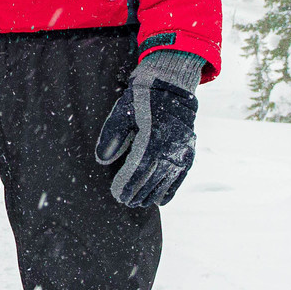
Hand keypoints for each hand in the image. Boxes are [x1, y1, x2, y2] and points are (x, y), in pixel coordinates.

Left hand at [95, 67, 198, 207]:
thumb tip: (102, 160)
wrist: (172, 86)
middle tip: (126, 202)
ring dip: (152, 194)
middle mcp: (170, 146)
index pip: (138, 168)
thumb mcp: (123, 112)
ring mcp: (182, 150)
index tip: (117, 195)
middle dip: (138, 193)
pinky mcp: (188, 151)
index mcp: (152, 137)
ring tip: (140, 204)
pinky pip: (180, 175)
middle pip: (152, 178)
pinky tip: (161, 201)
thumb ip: (113, 136)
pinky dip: (171, 189)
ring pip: (166, 180)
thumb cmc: (141, 98)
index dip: (127, 184)